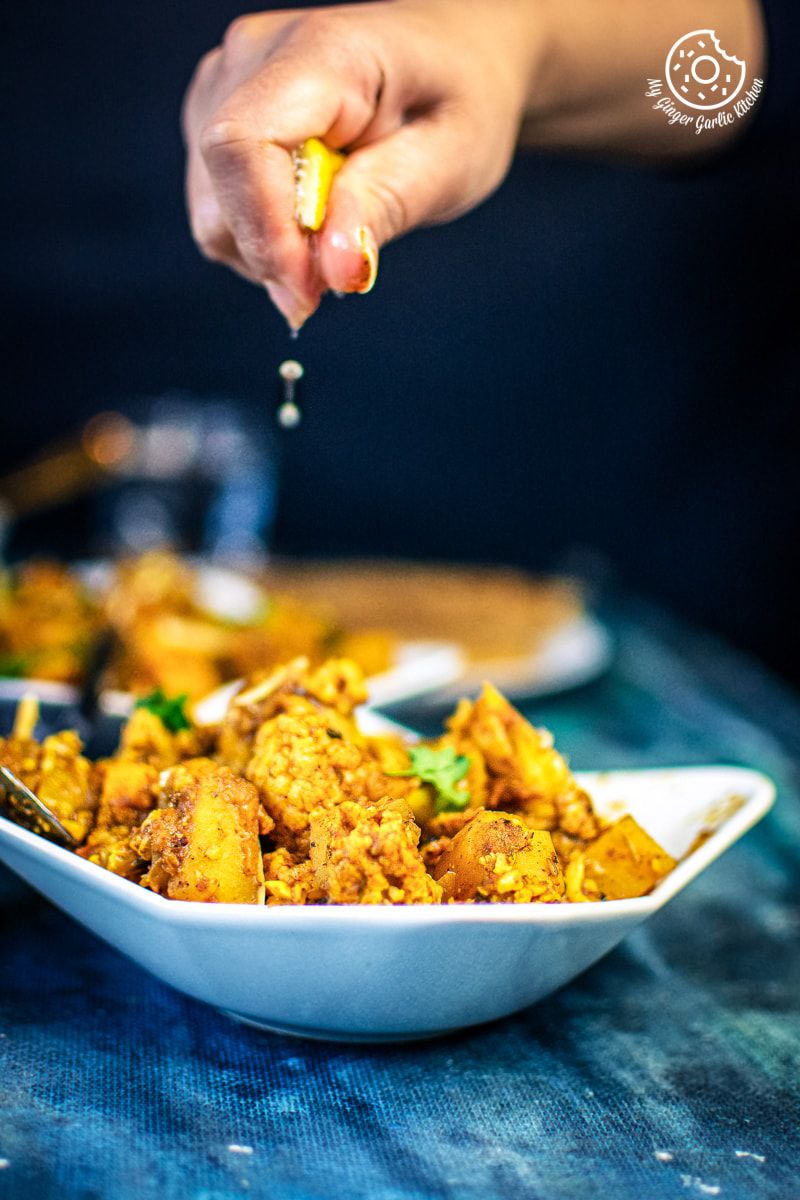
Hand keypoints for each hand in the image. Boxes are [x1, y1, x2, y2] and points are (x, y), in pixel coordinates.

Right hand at [182, 1, 538, 326]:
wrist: (454, 54)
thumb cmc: (460, 96)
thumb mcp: (451, 157)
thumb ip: (387, 205)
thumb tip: (333, 269)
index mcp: (321, 52)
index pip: (242, 144)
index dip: (265, 232)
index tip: (312, 289)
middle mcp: (253, 57)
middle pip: (220, 188)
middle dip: (275, 254)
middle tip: (344, 269)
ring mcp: (226, 85)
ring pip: (211, 210)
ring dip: (270, 252)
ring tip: (338, 234)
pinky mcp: (218, 116)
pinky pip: (218, 208)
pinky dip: (263, 238)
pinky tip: (313, 222)